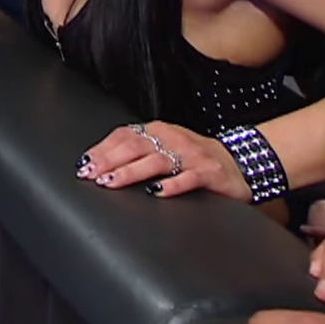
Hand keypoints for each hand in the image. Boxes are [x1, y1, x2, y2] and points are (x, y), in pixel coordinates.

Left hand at [79, 120, 248, 199]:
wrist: (240, 162)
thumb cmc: (194, 158)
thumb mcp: (165, 148)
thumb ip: (137, 152)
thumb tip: (98, 164)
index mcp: (158, 131)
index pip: (124, 136)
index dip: (103, 149)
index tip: (84, 165)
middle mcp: (173, 138)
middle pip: (136, 146)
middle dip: (110, 161)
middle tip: (92, 174)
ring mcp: (193, 155)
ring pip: (157, 161)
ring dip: (132, 172)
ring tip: (112, 181)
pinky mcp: (211, 172)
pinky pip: (189, 177)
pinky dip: (172, 185)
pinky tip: (157, 192)